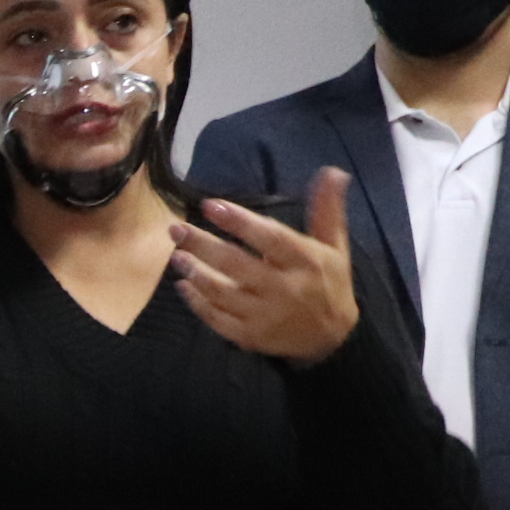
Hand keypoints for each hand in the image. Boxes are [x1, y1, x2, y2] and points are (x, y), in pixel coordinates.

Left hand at [170, 166, 359, 362]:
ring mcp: (264, 315)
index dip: (240, 221)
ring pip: (221, 292)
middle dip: (202, 245)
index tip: (209, 205)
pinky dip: (197, 302)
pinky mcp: (249, 336)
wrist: (332, 339)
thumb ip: (326, 210)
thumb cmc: (329, 283)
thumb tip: (331, 171)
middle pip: (236, 264)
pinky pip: (216, 319)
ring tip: (176, 255)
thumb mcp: (333, 246)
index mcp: (305, 262)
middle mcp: (284, 288)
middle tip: (176, 229)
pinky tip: (183, 285)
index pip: (270, 238)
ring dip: (195, 272)